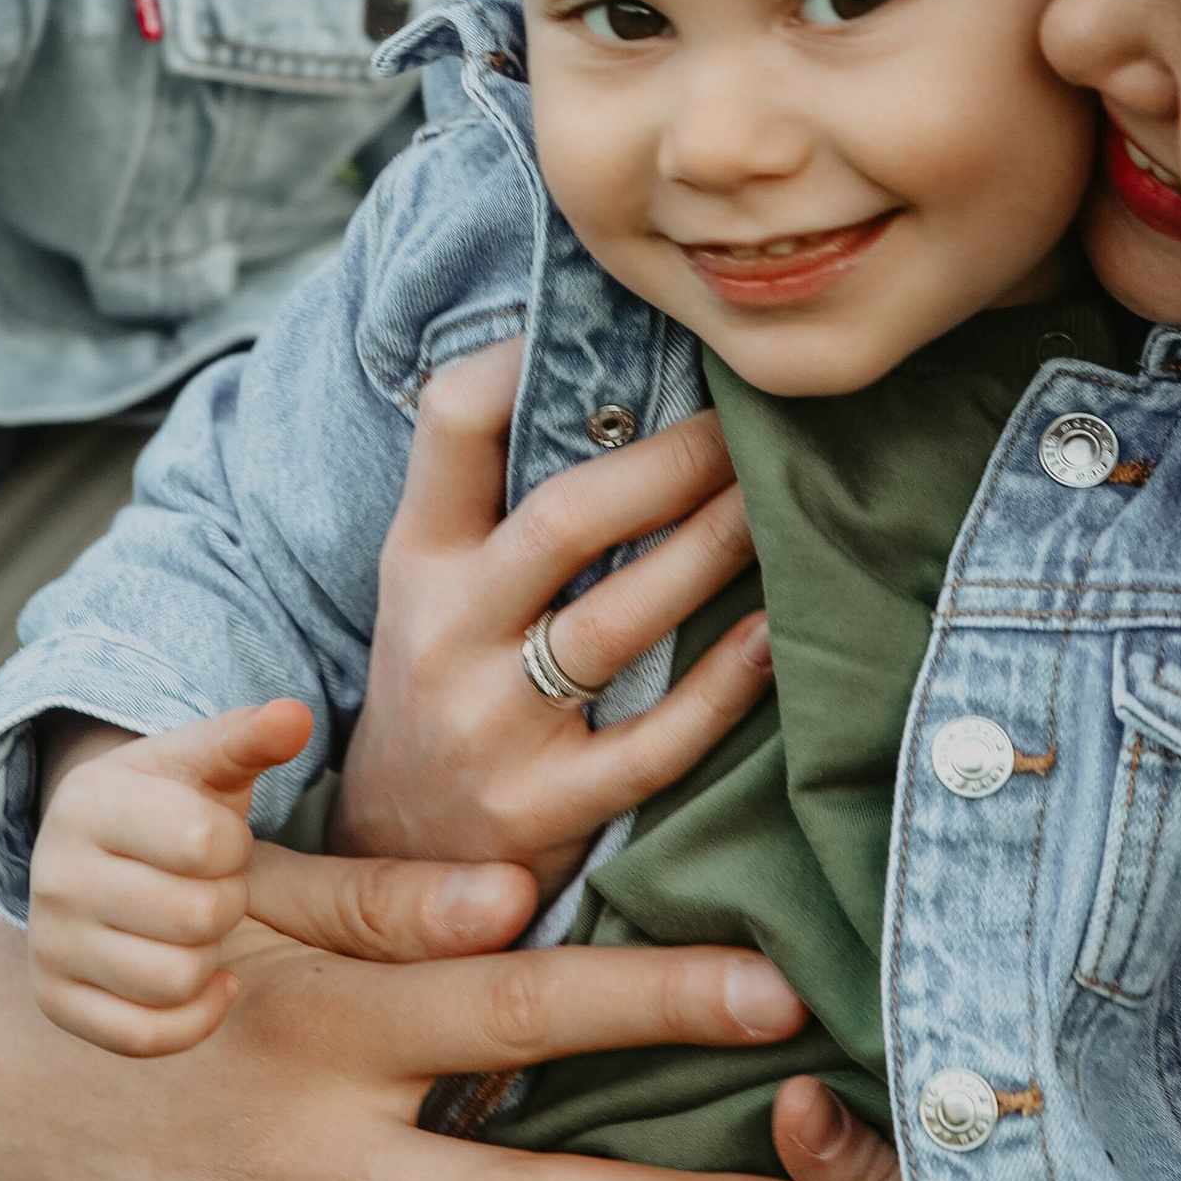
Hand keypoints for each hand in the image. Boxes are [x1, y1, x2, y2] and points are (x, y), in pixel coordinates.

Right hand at [28, 698, 312, 1055]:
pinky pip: (144, 1037)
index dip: (235, 845)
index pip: (203, 841)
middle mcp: (55, 876)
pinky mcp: (56, 1001)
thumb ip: (250, 737)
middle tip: (211, 885)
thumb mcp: (203, 761)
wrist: (94, 853)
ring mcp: (50, 944)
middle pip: (196, 917)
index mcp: (89, 802)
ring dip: (210, 957)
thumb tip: (296, 716)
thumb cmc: (167, 804)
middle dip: (227, 901)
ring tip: (196, 926)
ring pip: (174, 980)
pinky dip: (194, 1017)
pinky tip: (209, 981)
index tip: (219, 838)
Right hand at [336, 337, 771, 890]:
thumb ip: (495, 499)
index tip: (618, 324)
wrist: (398, 855)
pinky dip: (725, 683)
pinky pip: (654, 739)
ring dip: (713, 552)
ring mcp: (491, 726)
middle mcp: (444, 634)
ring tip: (781, 508)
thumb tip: (613, 378)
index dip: (525, 358)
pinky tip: (776, 636)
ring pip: (617, 621)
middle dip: (673, 462)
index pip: (452, 423)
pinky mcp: (543, 808)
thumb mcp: (432, 588)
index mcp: (418, 561)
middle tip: (750, 425)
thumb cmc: (445, 685)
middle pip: (566, 519)